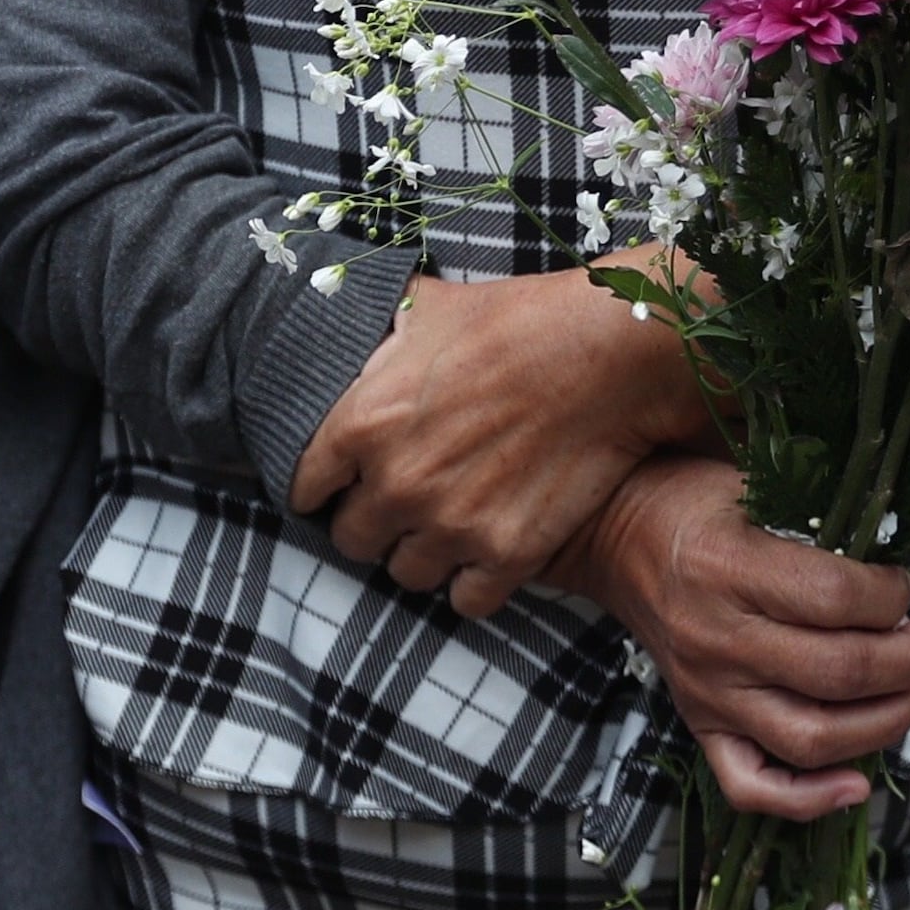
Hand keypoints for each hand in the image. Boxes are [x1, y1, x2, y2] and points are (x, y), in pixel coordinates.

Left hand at [291, 261, 719, 618]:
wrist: (603, 353)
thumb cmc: (515, 321)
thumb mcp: (425, 309)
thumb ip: (378, 337)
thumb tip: (357, 327)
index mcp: (362, 423)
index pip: (305, 488)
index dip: (323, 487)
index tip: (340, 486)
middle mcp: (396, 484)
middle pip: (351, 540)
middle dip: (372, 522)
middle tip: (401, 504)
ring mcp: (451, 525)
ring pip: (405, 575)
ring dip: (422, 554)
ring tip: (446, 527)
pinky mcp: (506, 554)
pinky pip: (466, 600)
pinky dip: (473, 581)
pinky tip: (486, 551)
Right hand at [554, 454, 909, 818]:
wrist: (614, 535)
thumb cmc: (692, 501)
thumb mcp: (753, 480)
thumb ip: (821, 519)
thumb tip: (900, 565)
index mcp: (727, 567)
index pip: (837, 599)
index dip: (894, 596)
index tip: (907, 585)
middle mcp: (716, 639)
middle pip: (838, 673)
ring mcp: (707, 693)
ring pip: (813, 739)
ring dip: (887, 721)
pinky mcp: (700, 726)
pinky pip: (752, 788)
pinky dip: (809, 800)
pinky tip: (858, 782)